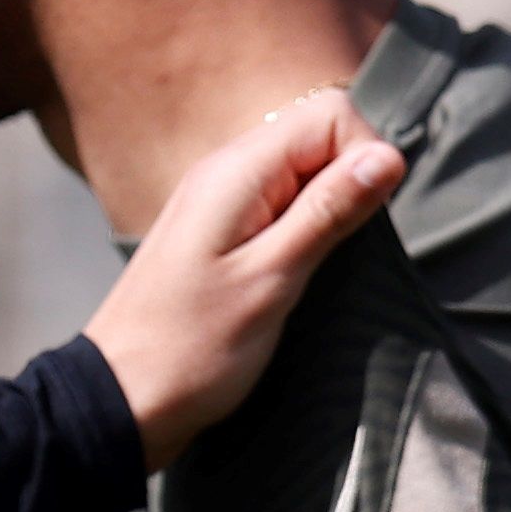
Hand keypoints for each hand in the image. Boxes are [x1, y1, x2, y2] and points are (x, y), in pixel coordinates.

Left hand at [85, 90, 405, 466]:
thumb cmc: (192, 347)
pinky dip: (302, 226)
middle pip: (318, 135)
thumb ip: (328, 212)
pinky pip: (279, 203)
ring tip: (316, 265)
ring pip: (302, 171)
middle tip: (341, 249)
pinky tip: (297, 270)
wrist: (123, 398)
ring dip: (329, 207)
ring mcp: (219, 201)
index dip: (366, 155)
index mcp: (237, 171)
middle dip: (350, 180)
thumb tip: (387, 155)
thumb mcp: (272, 279)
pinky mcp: (219, 233)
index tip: (366, 220)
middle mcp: (225, 171)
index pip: (330, 113)